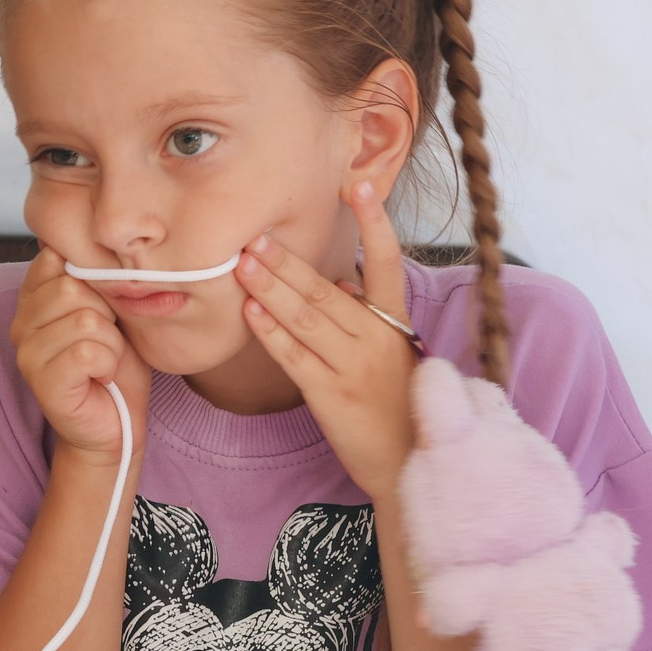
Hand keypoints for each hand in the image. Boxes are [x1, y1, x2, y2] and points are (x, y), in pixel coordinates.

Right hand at [10, 249, 152, 463]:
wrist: (117, 421)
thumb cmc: (114, 362)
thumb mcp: (109, 309)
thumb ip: (92, 277)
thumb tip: (86, 239)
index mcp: (33, 299)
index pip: (55, 259)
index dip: (93, 280)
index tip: (101, 308)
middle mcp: (21, 323)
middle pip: (72, 288)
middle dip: (105, 314)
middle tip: (106, 340)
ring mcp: (27, 354)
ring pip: (84, 320)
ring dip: (110, 343)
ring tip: (104, 361)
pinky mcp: (43, 382)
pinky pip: (88, 352)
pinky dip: (108, 364)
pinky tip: (101, 378)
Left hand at [237, 179, 418, 497]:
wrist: (410, 465)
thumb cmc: (401, 407)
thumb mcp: (396, 355)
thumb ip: (368, 317)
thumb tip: (339, 282)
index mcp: (396, 325)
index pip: (388, 263)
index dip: (374, 223)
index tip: (357, 185)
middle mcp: (376, 340)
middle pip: (325, 290)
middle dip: (287, 261)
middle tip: (255, 234)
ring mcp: (352, 367)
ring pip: (305, 318)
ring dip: (270, 287)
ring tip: (241, 263)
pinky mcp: (329, 395)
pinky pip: (293, 356)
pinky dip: (270, 331)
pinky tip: (249, 310)